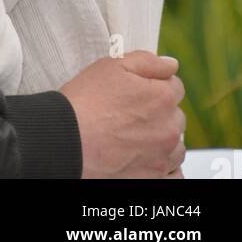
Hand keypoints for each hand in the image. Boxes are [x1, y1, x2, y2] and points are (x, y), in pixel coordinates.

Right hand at [61, 50, 185, 178]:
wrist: (67, 139)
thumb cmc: (85, 102)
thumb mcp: (113, 66)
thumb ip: (148, 61)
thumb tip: (171, 65)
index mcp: (162, 98)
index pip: (175, 87)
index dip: (155, 85)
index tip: (138, 91)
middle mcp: (168, 128)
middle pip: (175, 116)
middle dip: (160, 112)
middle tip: (131, 113)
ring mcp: (162, 157)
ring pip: (175, 145)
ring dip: (163, 140)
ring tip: (135, 137)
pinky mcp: (153, 179)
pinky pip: (175, 176)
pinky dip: (167, 169)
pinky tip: (150, 159)